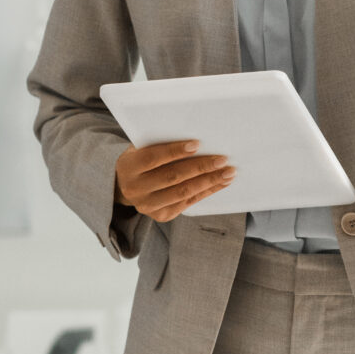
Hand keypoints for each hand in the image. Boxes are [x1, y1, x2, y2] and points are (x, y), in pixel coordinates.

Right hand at [114, 139, 234, 221]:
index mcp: (128, 167)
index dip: (175, 151)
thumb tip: (195, 139)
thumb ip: (160, 142)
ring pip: (183, 192)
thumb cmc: (140, 158)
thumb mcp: (141, 147)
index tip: (197, 144)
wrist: (126, 185)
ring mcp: (148, 205)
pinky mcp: (161, 215)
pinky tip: (222, 182)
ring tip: (228, 172)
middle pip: (172, 177)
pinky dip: (207, 191)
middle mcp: (135, 189)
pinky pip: (188, 202)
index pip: (153, 158)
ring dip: (209, 182)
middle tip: (222, 159)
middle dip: (200, 167)